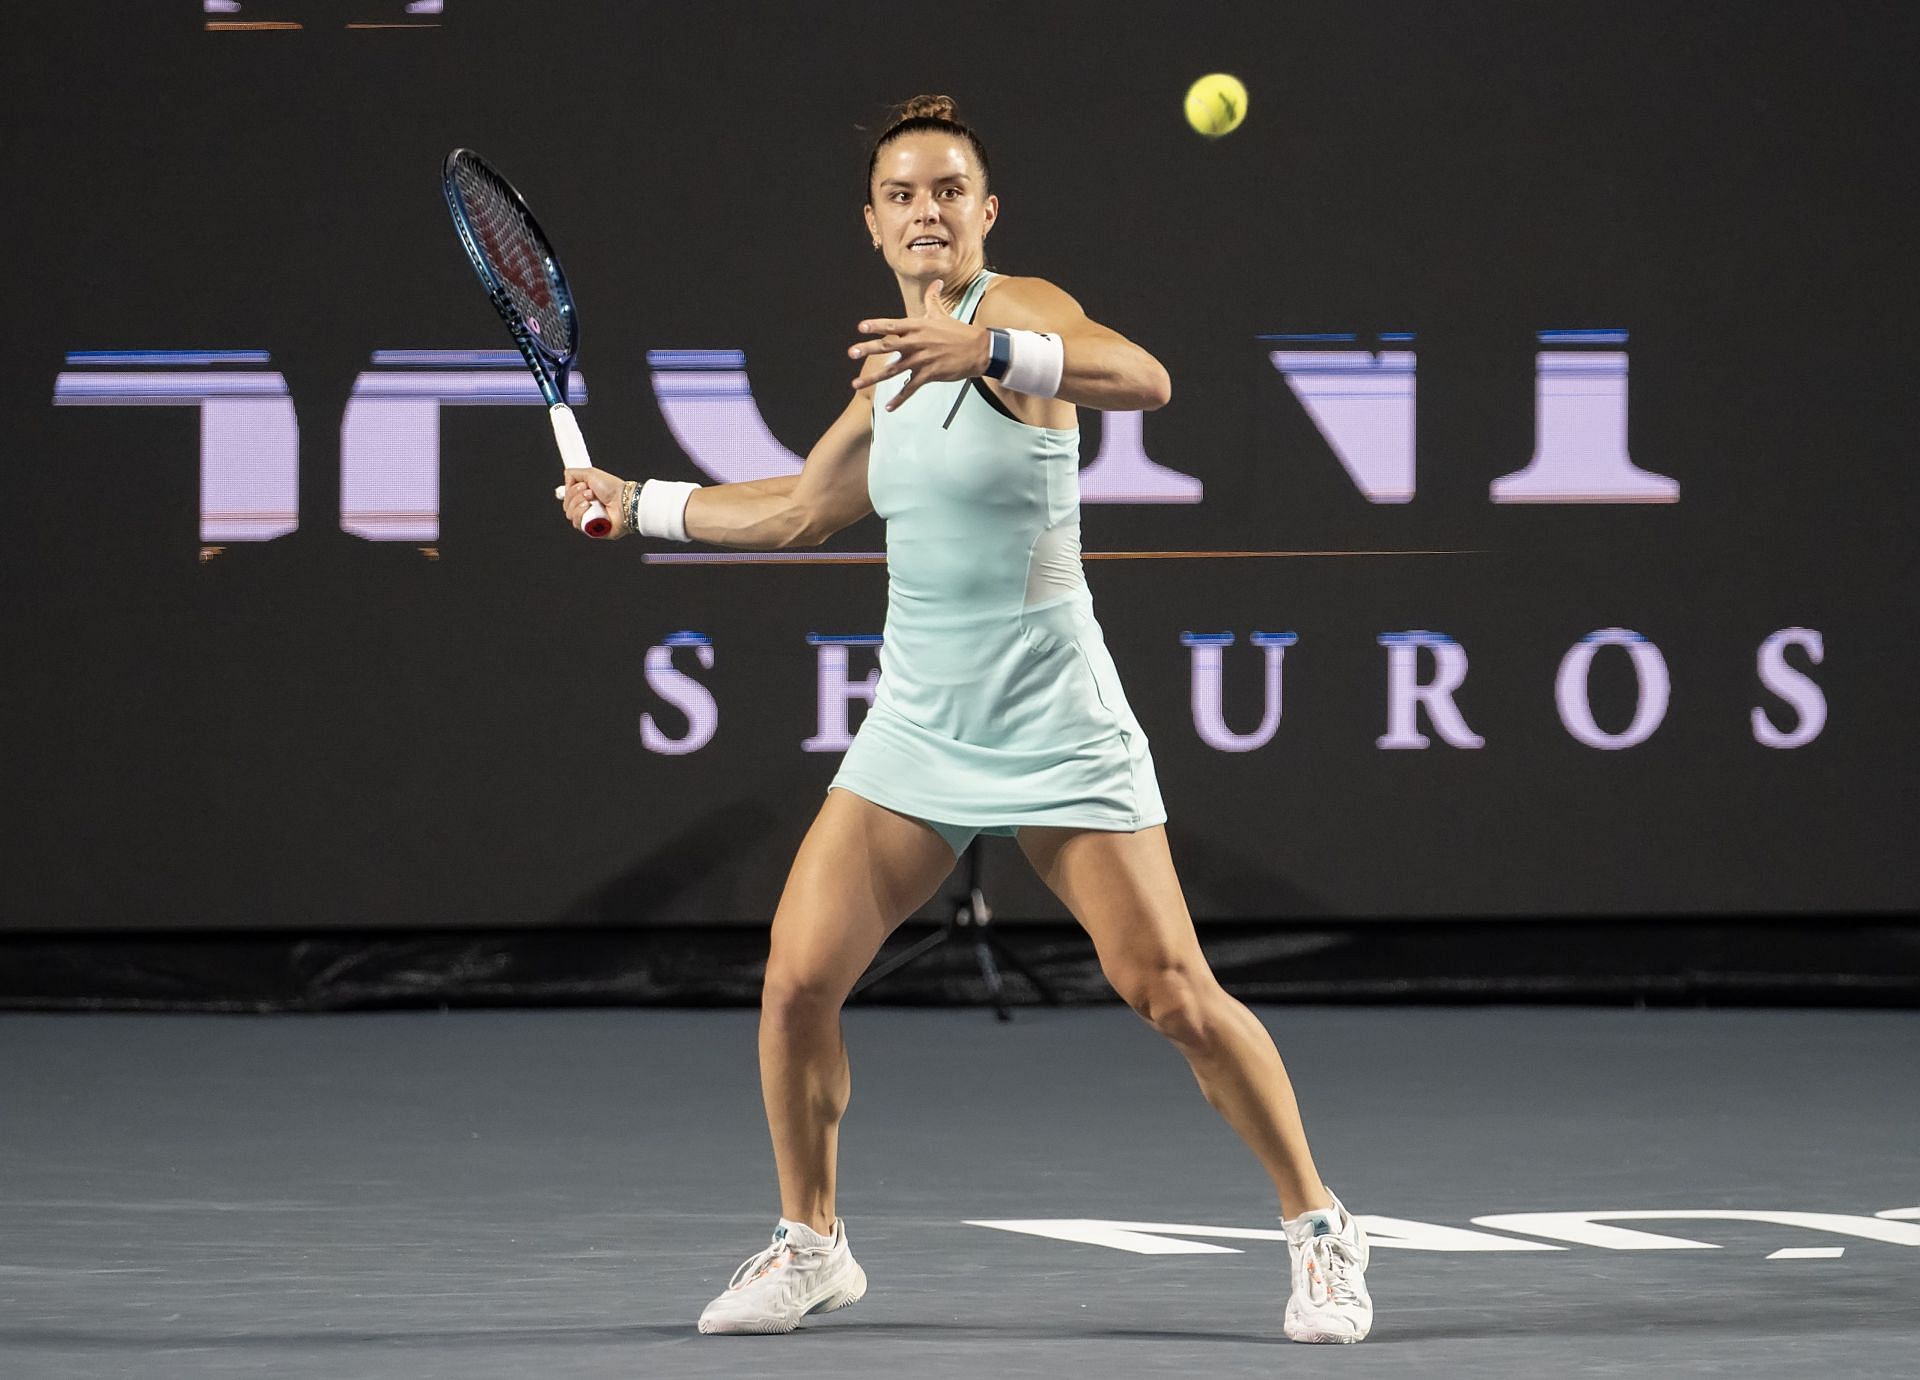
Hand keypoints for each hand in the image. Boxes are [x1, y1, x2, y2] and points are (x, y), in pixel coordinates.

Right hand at [555, 466, 629, 536]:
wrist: (624, 501)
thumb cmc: (612, 488)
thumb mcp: (590, 473)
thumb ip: (573, 474)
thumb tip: (565, 478)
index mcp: (585, 496)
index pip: (567, 497)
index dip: (568, 492)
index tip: (579, 485)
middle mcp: (586, 508)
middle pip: (566, 505)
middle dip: (575, 495)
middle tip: (589, 491)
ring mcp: (588, 520)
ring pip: (569, 514)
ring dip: (578, 503)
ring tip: (592, 499)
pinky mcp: (592, 530)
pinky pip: (577, 523)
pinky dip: (580, 513)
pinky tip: (590, 508)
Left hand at [848, 278, 989, 411]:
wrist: (978, 349)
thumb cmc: (959, 331)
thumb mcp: (942, 314)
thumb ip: (933, 298)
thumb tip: (937, 281)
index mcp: (917, 327)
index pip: (893, 325)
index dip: (876, 325)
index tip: (861, 327)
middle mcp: (916, 342)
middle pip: (888, 346)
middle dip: (868, 349)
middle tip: (851, 353)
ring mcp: (922, 360)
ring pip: (893, 370)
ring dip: (873, 378)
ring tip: (856, 384)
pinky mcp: (929, 374)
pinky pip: (910, 388)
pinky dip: (899, 399)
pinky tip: (888, 407)